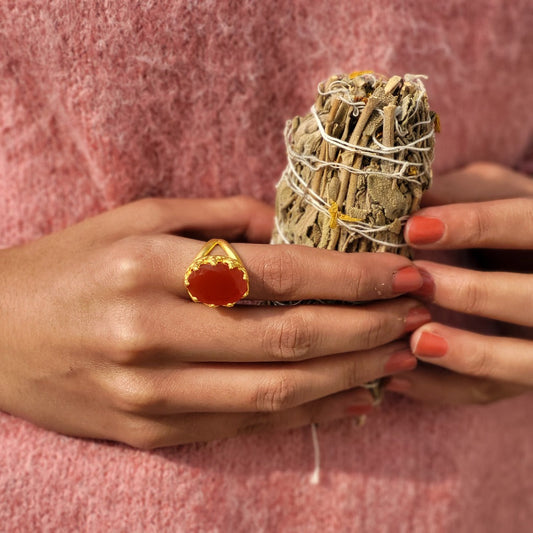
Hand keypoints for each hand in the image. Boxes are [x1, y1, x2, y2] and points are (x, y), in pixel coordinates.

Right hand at [0, 196, 426, 447]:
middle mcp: (155, 335)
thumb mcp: (137, 219)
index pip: (281, 273)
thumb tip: (295, 226)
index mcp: (154, 268)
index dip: (352, 275)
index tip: (402, 270)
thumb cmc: (71, 264)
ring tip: (401, 357)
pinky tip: (352, 400)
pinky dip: (308, 414)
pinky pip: (248, 425)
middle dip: (368, 327)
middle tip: (417, 312)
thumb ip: (221, 217)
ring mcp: (154, 394)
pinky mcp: (153, 432)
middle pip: (292, 338)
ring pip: (279, 391)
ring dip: (353, 375)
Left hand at [386, 163, 532, 404]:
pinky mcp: (526, 373)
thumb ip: (461, 192)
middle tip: (414, 283)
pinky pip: (491, 391)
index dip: (475, 226)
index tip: (413, 229)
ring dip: (470, 353)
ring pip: (526, 361)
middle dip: (474, 293)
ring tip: (416, 341)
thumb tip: (402, 198)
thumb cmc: (510, 219)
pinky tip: (398, 379)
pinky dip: (444, 390)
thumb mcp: (497, 192)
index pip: (529, 226)